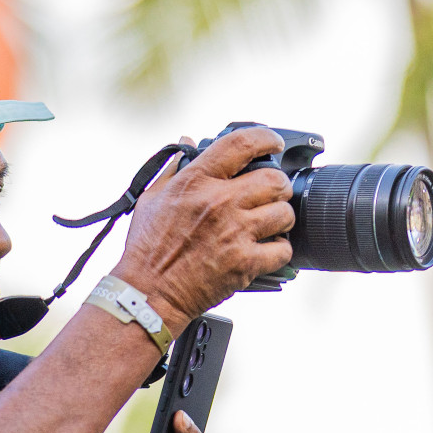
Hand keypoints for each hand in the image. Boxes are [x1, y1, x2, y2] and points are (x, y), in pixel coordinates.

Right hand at [113, 126, 295, 330]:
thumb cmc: (147, 249)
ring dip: (281, 218)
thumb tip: (188, 142)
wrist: (147, 293)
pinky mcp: (245, 263)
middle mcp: (219, 202)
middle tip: (271, 194)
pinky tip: (267, 250)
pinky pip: (283, 250)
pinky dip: (279, 251)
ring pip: (285, 214)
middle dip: (278, 186)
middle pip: (275, 180)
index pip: (243, 143)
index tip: (273, 144)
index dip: (266, 138)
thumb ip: (173, 168)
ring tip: (270, 224)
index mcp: (197, 181)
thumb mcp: (152, 199)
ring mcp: (235, 233)